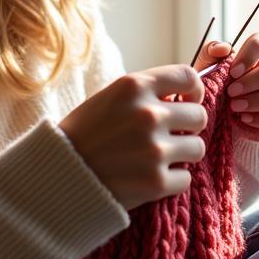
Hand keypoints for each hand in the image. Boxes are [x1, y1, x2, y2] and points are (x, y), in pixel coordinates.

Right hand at [58, 65, 208, 211]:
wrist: (58, 175)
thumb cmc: (84, 134)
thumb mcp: (110, 98)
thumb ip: (146, 93)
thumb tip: (186, 96)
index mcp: (134, 86)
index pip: (188, 76)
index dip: (194, 89)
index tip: (188, 100)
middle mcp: (147, 114)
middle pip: (199, 115)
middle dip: (188, 126)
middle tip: (171, 135)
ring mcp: (154, 149)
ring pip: (197, 147)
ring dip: (182, 154)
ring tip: (158, 158)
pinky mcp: (156, 182)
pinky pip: (185, 178)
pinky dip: (171, 181)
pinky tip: (149, 177)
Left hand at [193, 33, 258, 142]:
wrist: (217, 118)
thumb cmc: (217, 86)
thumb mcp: (207, 67)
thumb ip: (211, 52)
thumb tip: (224, 47)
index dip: (252, 54)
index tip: (232, 71)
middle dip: (257, 79)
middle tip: (232, 91)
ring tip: (235, 107)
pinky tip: (245, 119)